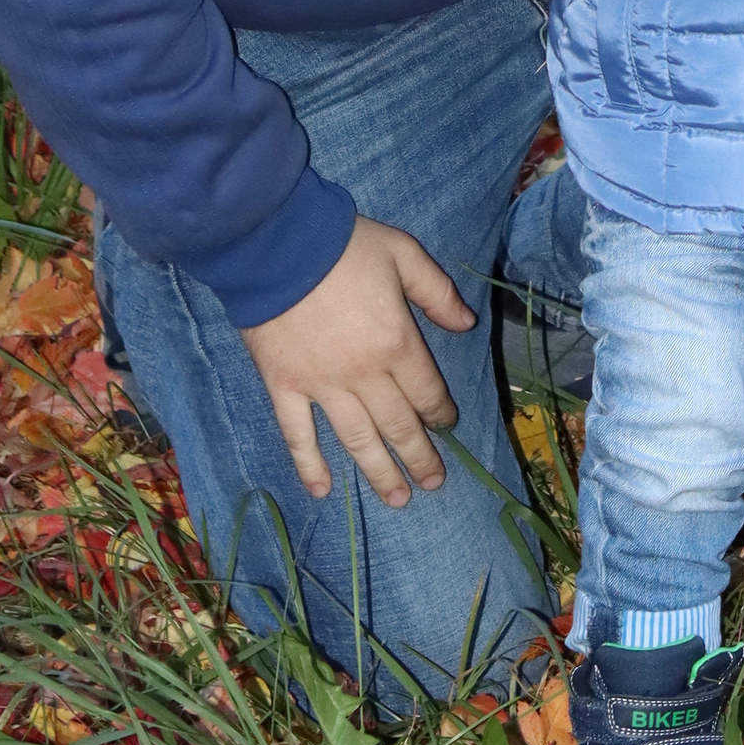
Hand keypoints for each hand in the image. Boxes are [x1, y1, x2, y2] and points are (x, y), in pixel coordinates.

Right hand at [241, 216, 478, 506]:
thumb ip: (437, 292)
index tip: (447, 425)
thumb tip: (466, 324)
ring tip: (397, 500)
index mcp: (397, 343)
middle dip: (419, 456)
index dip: (440, 412)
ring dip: (379, 472)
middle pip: (398, 424)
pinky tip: (322, 490)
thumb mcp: (404, 254)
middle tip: (433, 483)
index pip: (426, 391)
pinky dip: (309, 464)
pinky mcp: (283, 386)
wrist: (277, 245)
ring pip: (357, 439)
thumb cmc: (343, 246)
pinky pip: (298, 434)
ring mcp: (321, 386)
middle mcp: (364, 374)